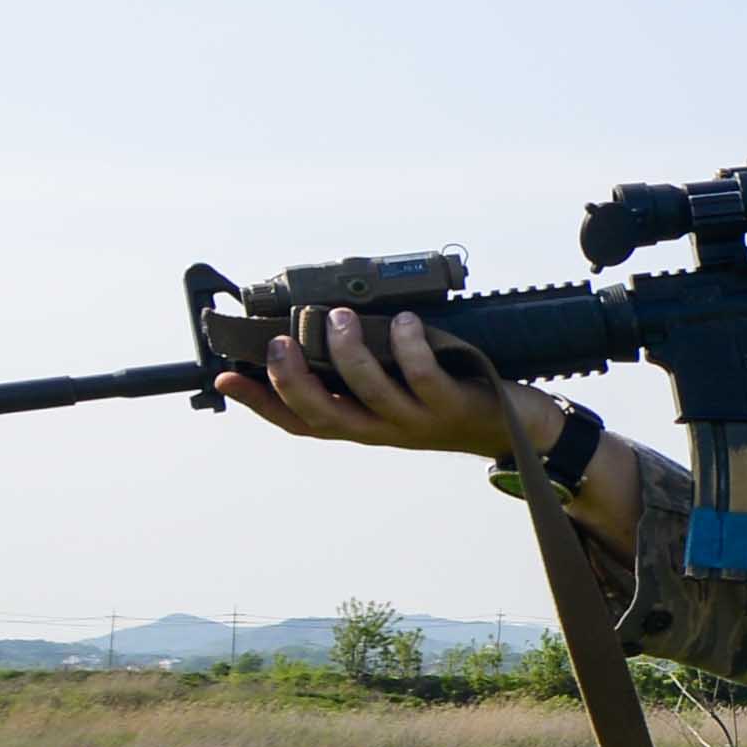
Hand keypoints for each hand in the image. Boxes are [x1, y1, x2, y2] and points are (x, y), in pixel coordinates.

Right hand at [222, 306, 518, 459]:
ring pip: (371, 394)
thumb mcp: (399, 386)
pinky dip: (410, 348)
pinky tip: (405, 322)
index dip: (260, 403)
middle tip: (277, 344)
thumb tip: (321, 326)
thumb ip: (361, 366)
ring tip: (339, 318)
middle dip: (293, 381)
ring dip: (349, 354)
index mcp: (363, 423)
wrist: (521, 428)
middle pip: (324, 416)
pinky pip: (426, 377)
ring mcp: (420, 420)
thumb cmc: (452, 396)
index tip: (226, 376)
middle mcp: (384, 428)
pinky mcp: (455, 406)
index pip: (300, 421)